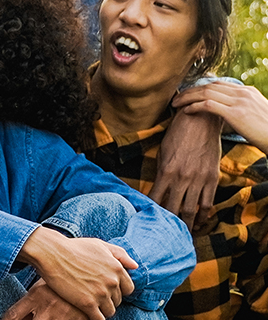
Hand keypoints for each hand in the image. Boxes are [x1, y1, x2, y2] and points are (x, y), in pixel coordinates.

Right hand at [18, 227, 135, 319]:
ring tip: (89, 303)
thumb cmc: (74, 247)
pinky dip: (95, 317)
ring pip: (109, 311)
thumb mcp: (99, 245)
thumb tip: (135, 266)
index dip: (117, 290)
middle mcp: (112, 282)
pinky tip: (86, 311)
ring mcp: (100, 294)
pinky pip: (99, 319)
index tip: (105, 288)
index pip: (128, 289)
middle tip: (93, 294)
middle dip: (108, 299)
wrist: (52, 253)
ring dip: (101, 309)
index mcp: (117, 268)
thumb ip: (119, 254)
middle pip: (118, 300)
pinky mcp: (87, 304)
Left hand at [149, 108, 222, 228]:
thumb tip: (157, 190)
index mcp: (165, 172)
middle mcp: (182, 179)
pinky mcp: (212, 179)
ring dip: (187, 224)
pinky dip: (203, 215)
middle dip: (169, 224)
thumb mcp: (163, 153)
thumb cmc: (177, 136)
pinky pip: (207, 203)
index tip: (147, 221)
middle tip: (166, 235)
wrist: (200, 122)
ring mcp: (198, 180)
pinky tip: (199, 222)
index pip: (155, 198)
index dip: (151, 211)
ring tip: (183, 234)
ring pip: (191, 210)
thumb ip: (161, 173)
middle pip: (173, 208)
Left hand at [174, 81, 267, 152]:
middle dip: (190, 90)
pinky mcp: (236, 113)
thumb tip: (229, 113)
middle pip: (209, 85)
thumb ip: (243, 109)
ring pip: (205, 93)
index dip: (200, 87)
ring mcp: (240, 101)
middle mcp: (243, 93)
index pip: (218, 83)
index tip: (187, 93)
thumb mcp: (257, 114)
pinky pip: (208, 105)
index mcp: (248, 91)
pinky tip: (186, 111)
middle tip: (176, 97)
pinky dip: (194, 106)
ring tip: (175, 104)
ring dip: (187, 97)